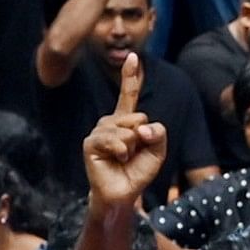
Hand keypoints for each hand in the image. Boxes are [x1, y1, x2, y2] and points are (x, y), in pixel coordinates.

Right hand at [84, 54, 171, 204]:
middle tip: (133, 153)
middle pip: (138, 116)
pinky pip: (114, 140)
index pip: (128, 95)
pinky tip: (118, 159)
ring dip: (131, 147)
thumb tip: (141, 127)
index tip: (132, 56)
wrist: (123, 193)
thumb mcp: (158, 150)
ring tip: (124, 158)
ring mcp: (99, 130)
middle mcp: (111, 121)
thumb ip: (158, 133)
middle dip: (143, 137)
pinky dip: (121, 151)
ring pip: (128, 129)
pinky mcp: (91, 142)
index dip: (130, 75)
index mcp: (126, 120)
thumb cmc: (138, 171)